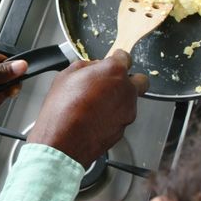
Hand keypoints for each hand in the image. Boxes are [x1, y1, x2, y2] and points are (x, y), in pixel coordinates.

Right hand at [26, 50, 148, 167]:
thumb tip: (93, 67)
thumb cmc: (61, 110)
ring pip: (130, 101)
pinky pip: (121, 117)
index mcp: (114, 72)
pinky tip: (94, 118)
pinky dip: (112, 116)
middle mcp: (127, 91)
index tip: (109, 62)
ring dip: (118, 99)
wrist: (62, 143)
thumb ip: (86, 66)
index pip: (125, 57)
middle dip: (127, 80)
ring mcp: (127, 112)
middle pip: (139, 80)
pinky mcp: (123, 129)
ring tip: (95, 104)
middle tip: (109, 83)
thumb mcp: (65, 76)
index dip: (115, 59)